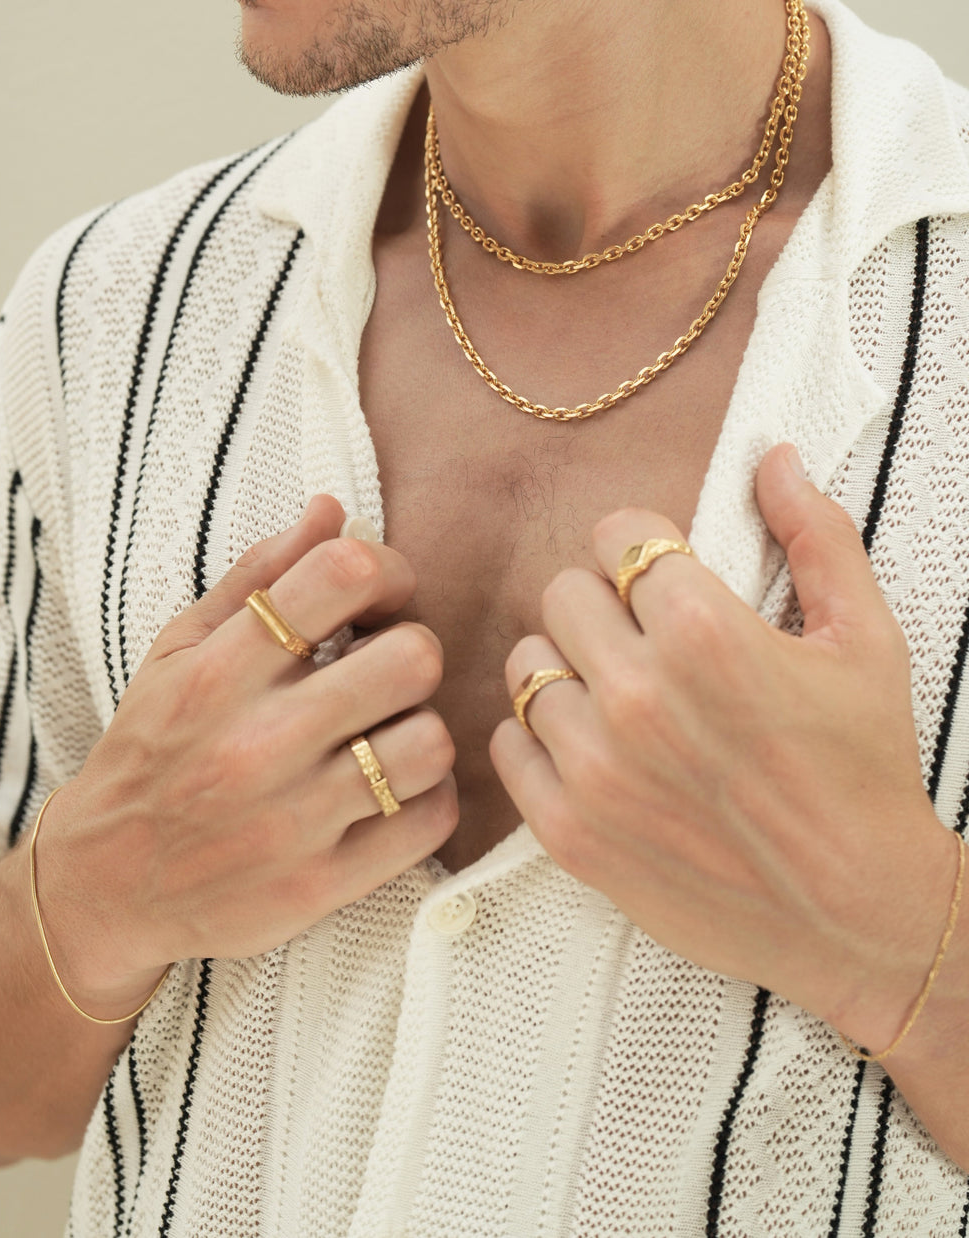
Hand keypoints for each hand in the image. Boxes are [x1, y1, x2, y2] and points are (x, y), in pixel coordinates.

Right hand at [36, 496, 457, 1017]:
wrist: (102, 886)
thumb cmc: (151, 750)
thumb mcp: (179, 650)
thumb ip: (257, 575)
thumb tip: (333, 509)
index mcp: (220, 670)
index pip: (342, 575)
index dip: (386, 570)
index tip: (375, 597)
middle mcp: (257, 743)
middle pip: (411, 658)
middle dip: (410, 652)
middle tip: (385, 673)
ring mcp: (292, 820)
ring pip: (430, 744)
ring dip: (422, 733)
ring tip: (387, 737)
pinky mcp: (321, 885)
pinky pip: (431, 821)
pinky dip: (427, 800)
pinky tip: (391, 792)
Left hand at [490, 444, 956, 1050]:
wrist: (862, 916)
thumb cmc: (866, 773)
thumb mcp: (866, 639)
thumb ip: (817, 535)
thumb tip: (774, 457)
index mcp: (704, 632)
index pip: (616, 534)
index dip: (641, 548)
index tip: (662, 575)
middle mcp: (637, 694)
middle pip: (562, 593)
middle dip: (605, 605)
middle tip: (646, 640)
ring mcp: (595, 767)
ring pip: (526, 665)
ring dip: (568, 670)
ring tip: (620, 695)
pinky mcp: (570, 830)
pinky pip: (505, 743)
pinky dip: (539, 739)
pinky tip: (592, 748)